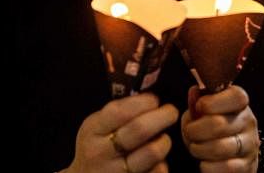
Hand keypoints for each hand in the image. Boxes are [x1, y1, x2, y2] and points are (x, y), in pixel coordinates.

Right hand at [63, 92, 177, 172]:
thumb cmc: (96, 147)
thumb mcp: (96, 126)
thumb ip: (119, 113)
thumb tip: (152, 99)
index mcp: (93, 131)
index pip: (120, 111)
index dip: (144, 102)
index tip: (155, 100)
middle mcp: (101, 153)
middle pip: (139, 129)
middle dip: (162, 116)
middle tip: (171, 112)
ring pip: (152, 152)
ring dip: (164, 141)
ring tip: (162, 138)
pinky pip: (157, 172)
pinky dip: (162, 164)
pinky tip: (157, 160)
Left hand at [181, 86, 258, 171]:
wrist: (227, 156)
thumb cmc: (212, 128)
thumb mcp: (203, 111)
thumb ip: (198, 102)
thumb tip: (194, 92)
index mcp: (239, 103)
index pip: (236, 97)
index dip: (212, 102)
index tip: (199, 107)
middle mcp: (248, 122)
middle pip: (219, 124)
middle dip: (195, 130)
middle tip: (189, 133)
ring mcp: (250, 145)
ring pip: (219, 147)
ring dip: (199, 149)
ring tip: (194, 147)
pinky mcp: (248, 166)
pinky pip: (226, 167)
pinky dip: (208, 166)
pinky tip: (204, 162)